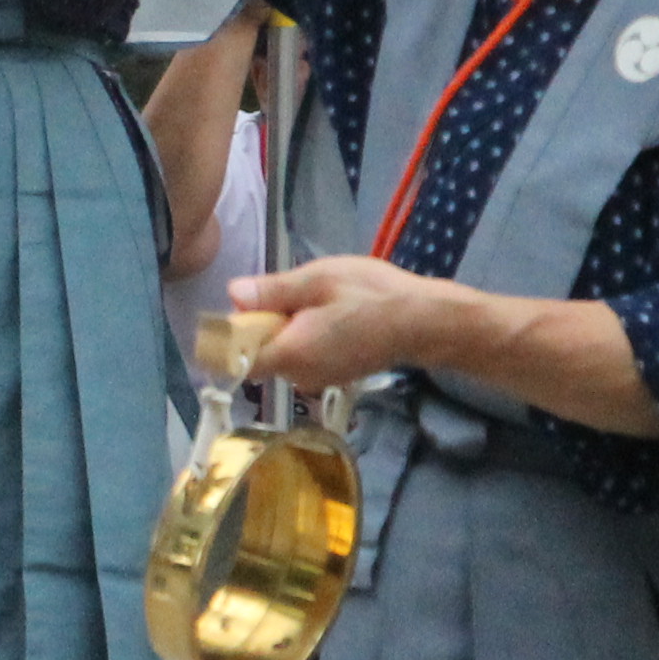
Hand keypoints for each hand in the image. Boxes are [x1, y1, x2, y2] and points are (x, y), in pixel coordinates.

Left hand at [229, 255, 442, 395]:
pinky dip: (308, 337)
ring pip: (282, 354)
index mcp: (290, 354)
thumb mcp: (319, 280)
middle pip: (258, 354)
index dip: (230, 336)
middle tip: (295, 298)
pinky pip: (304, 357)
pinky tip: (333, 318)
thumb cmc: (375, 296)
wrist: (428, 321)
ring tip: (321, 305)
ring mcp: (318, 379)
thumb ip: (273, 291)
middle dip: (264, 326)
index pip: (235, 358)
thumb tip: (233, 294)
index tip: (244, 312)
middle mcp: (299, 376)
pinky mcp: (335, 375)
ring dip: (289, 330)